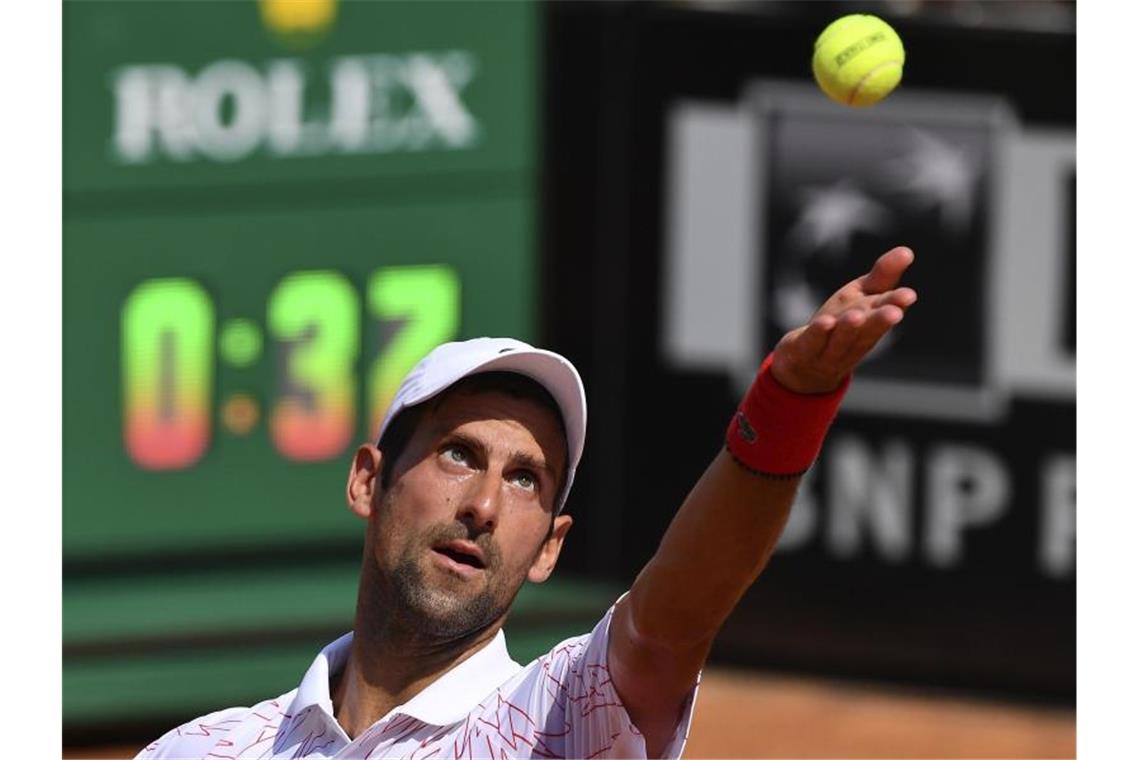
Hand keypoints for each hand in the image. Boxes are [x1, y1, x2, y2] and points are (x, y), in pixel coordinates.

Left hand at [770, 246, 917, 393]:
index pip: (885, 311)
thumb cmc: (842, 323)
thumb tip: (907, 250)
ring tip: (856, 315)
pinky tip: (825, 322)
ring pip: (841, 339)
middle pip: (868, 331)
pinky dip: (819, 333)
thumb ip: (883, 275)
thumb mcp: (861, 295)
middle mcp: (854, 339)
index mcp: (871, 322)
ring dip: (849, 328)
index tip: (909, 295)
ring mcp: (830, 349)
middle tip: (894, 311)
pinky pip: (812, 343)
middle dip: (880, 321)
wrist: (807, 367)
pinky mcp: (804, 352)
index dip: (896, 303)